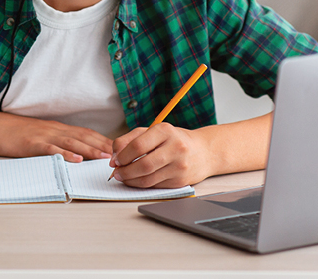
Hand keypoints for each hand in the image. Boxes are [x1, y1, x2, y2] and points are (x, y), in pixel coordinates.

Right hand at [0, 109, 112, 161]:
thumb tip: (72, 152)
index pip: (86, 134)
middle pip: (84, 137)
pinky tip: (76, 160)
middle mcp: (55, 130)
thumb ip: (56, 142)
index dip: (102, 141)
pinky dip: (65, 154)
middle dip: (102, 146)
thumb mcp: (39, 135)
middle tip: (119, 154)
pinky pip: (51, 149)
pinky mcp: (31, 144)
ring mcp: (44, 136)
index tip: (118, 148)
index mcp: (58, 129)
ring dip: (90, 149)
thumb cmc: (14, 134)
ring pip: (72, 142)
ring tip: (104, 157)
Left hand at [108, 113, 273, 188]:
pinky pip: (155, 186)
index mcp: (166, 130)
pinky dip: (141, 185)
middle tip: (115, 172)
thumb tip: (114, 154)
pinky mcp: (180, 181)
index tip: (114, 160)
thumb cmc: (174, 140)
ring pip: (148, 178)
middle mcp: (175, 147)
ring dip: (130, 180)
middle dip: (125, 171)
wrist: (204, 152)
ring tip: (123, 177)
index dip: (122, 155)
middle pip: (143, 164)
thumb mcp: (155, 131)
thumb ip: (131, 138)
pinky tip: (136, 180)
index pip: (138, 145)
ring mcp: (179, 165)